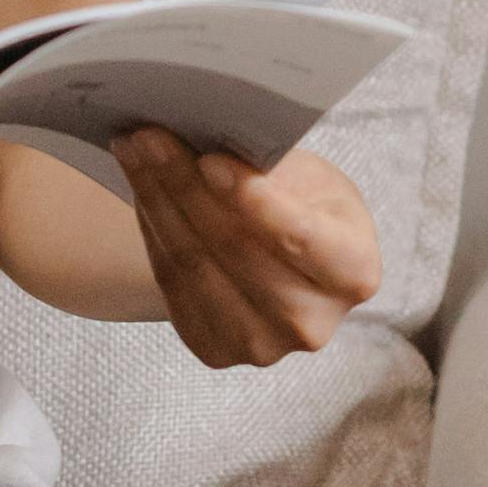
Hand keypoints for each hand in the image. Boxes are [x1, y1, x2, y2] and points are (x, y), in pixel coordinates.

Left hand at [116, 130, 378, 371]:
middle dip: (185, 186)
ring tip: (133, 149)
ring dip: (155, 201)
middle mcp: (313, 323)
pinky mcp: (215, 350)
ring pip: (193, 267)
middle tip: (148, 135)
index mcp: (354, 273)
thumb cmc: (305, 205)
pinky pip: (171, 284)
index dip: (252, 200)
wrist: (286, 259)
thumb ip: (270, 170)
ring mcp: (261, 345)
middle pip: (235, 249)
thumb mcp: (311, 178)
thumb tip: (206, 144)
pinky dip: (150, 228)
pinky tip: (139, 186)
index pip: (300, 237)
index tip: (208, 159)